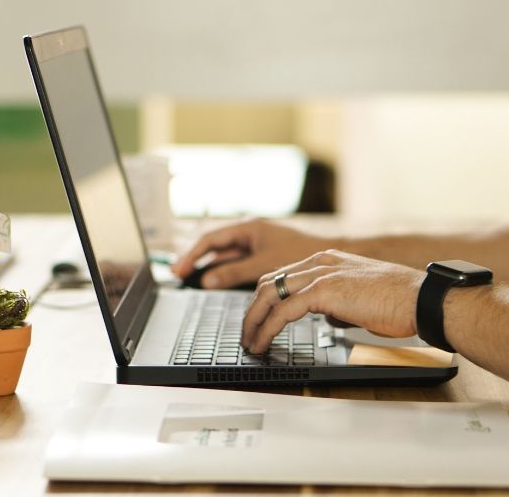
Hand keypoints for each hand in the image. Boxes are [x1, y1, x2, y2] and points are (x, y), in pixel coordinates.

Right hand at [172, 219, 336, 288]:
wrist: (331, 256)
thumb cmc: (303, 253)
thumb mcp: (264, 265)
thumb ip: (234, 272)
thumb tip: (207, 280)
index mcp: (249, 228)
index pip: (211, 238)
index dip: (192, 254)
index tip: (179, 269)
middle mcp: (250, 233)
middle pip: (214, 245)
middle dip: (195, 258)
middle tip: (178, 274)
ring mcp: (256, 244)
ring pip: (225, 254)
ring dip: (209, 265)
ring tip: (190, 278)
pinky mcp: (263, 254)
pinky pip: (237, 262)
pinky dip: (225, 270)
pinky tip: (216, 281)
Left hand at [241, 250, 422, 353]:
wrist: (421, 299)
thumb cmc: (399, 301)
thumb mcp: (360, 298)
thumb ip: (338, 303)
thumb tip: (328, 317)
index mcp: (327, 260)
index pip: (283, 275)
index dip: (265, 298)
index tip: (258, 319)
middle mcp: (320, 262)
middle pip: (268, 281)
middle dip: (252, 310)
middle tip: (247, 333)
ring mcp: (321, 274)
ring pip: (269, 294)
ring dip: (254, 321)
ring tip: (250, 342)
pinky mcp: (324, 291)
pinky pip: (284, 311)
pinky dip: (268, 328)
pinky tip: (263, 342)